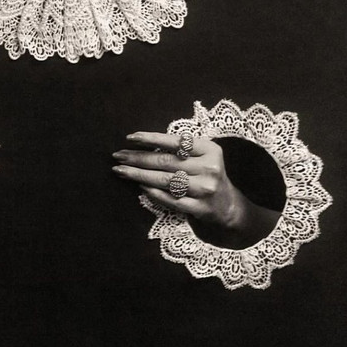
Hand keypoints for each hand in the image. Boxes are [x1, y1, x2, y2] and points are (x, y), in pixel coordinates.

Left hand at [113, 132, 278, 246]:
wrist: (228, 206)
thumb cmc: (207, 174)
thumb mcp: (203, 154)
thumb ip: (181, 148)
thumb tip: (144, 144)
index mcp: (209, 149)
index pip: (175, 141)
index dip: (151, 138)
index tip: (130, 137)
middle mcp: (208, 168)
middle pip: (166, 161)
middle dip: (138, 158)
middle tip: (118, 156)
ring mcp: (204, 189)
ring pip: (165, 180)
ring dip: (139, 175)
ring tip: (121, 171)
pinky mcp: (200, 208)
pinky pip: (170, 199)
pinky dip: (153, 193)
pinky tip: (139, 187)